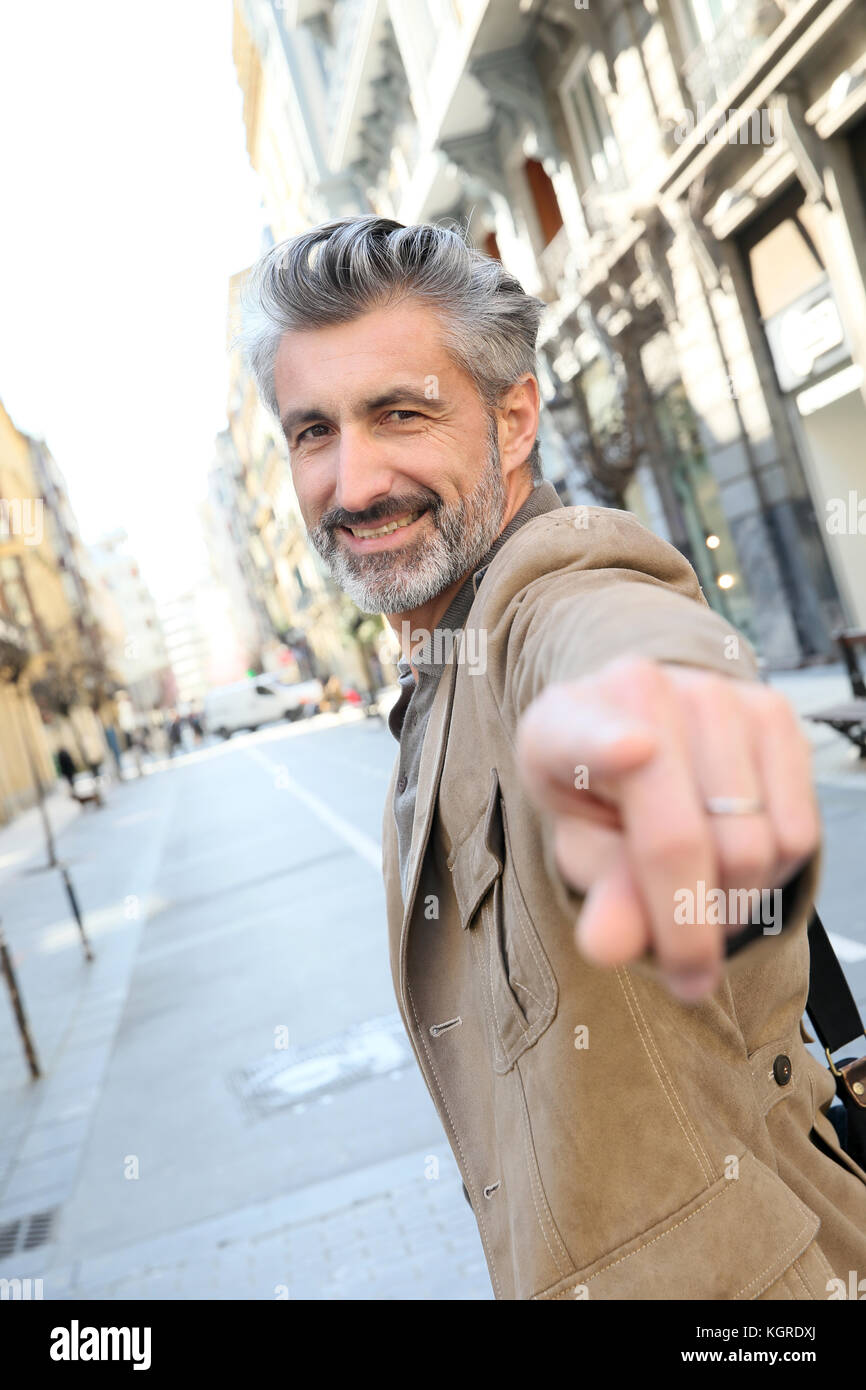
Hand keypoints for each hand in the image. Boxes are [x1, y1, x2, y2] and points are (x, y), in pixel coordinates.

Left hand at [515, 656, 819, 1001]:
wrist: (645, 735)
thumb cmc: (602, 798)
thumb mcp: (585, 851)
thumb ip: (604, 896)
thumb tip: (610, 946)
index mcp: (562, 723)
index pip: (583, 736)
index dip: (608, 746)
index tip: (635, 751)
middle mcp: (640, 691)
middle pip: (683, 840)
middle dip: (688, 928)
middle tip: (686, 969)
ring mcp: (713, 695)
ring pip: (751, 848)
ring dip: (732, 905)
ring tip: (702, 893)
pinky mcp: (773, 711)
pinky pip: (796, 833)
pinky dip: (773, 874)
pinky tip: (736, 857)